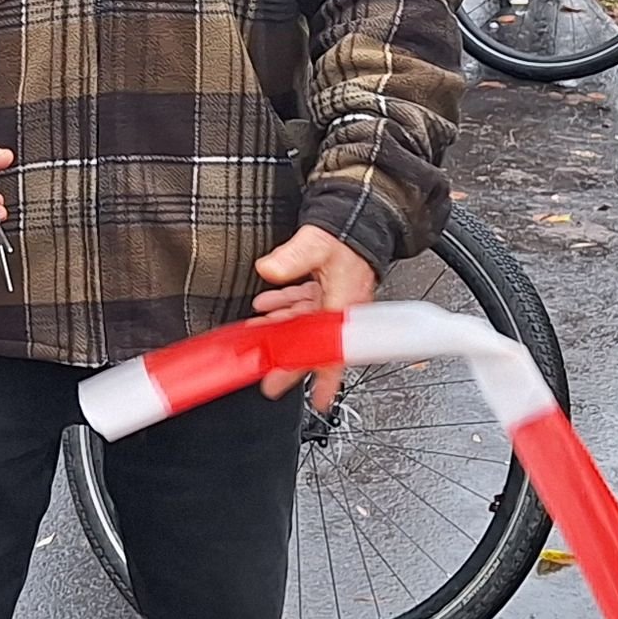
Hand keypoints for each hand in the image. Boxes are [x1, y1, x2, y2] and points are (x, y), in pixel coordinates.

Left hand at [252, 226, 379, 412]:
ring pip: (304, 326)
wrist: (359, 220)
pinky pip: (304, 307)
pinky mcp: (325, 291)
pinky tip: (266, 307)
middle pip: (313, 345)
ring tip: (258, 336)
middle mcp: (341, 309)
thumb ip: (292, 257)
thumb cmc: (347, 237)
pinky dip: (284, 309)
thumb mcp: (316, 245)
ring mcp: (333, 301)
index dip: (326, 378)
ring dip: (280, 331)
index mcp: (344, 307)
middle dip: (290, 361)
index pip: (332, 350)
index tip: (319, 398)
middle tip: (271, 380)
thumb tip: (268, 268)